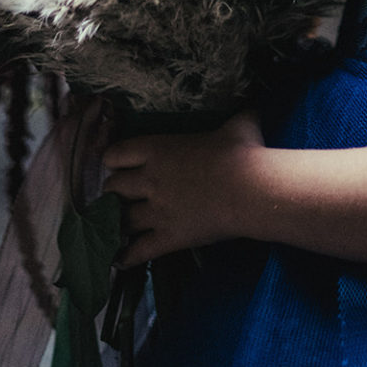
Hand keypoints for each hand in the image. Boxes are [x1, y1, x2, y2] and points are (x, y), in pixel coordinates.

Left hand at [102, 109, 264, 265]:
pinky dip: (126, 257)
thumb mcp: (237, 125)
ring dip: (117, 223)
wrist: (253, 189)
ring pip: (121, 220)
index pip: (116, 154)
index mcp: (158, 149)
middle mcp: (150, 180)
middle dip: (114, 193)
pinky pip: (138, 251)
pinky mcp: (169, 238)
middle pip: (113, 188)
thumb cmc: (243, 153)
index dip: (114, 161)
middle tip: (122, 197)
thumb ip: (235, 117)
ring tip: (117, 227)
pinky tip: (119, 260)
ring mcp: (157, 211)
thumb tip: (252, 106)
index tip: (120, 165)